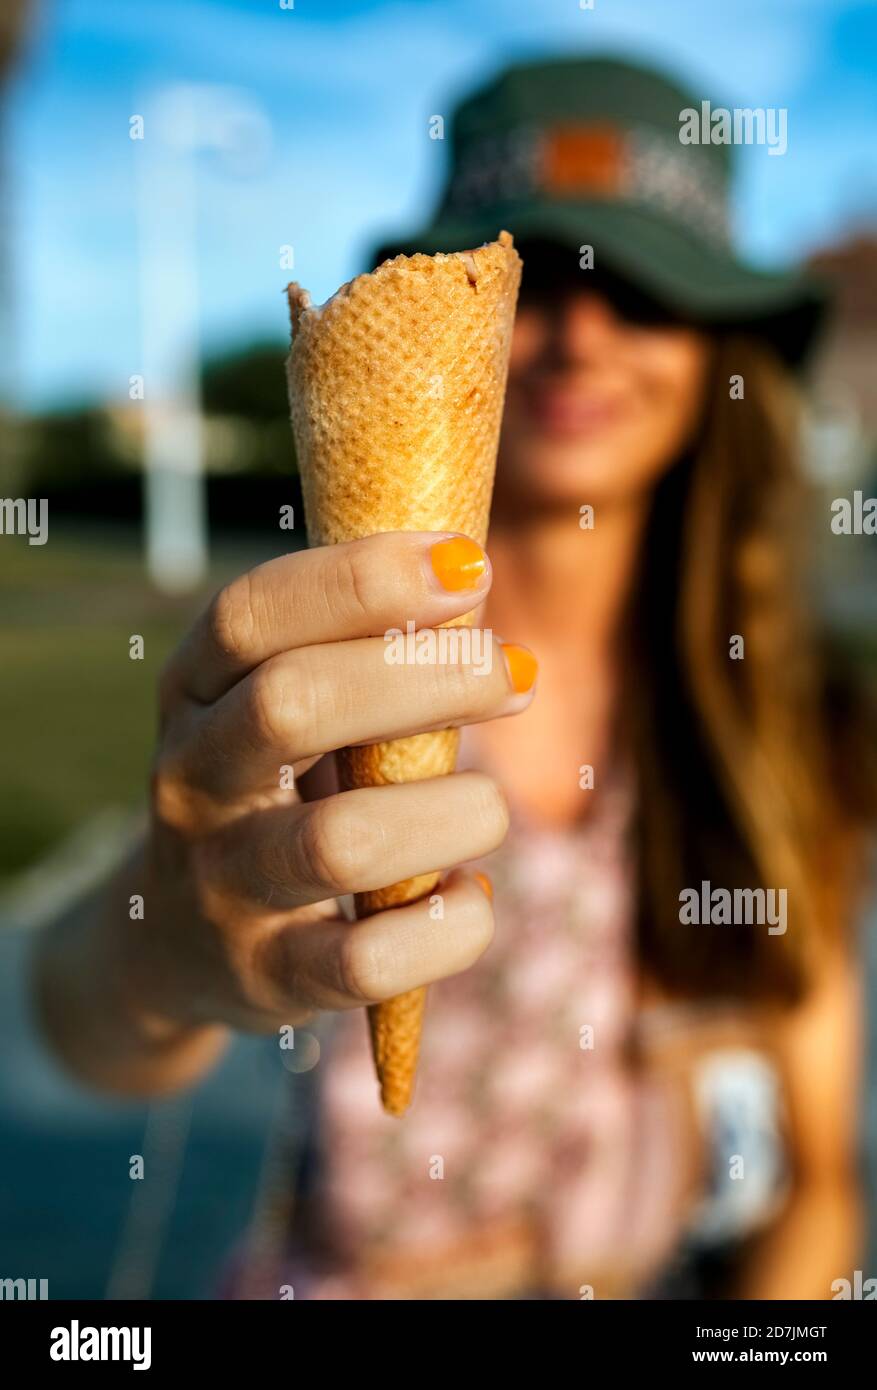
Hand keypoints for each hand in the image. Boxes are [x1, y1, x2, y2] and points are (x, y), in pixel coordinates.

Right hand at [132, 531, 535, 1036]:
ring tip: (488, 808)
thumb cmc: (272, 790)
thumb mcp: (273, 709)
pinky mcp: (268, 977)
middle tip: (512, 675)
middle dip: (425, 677)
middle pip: (293, 705)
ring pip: (342, 841)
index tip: (465, 564)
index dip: (360, 580)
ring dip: (453, 813)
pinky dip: (450, 926)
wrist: (177, 943)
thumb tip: (474, 579)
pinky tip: (467, 895)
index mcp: (192, 694)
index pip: (250, 616)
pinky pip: (371, 961)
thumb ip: (350, 652)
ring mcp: (223, 885)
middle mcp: (191, 782)